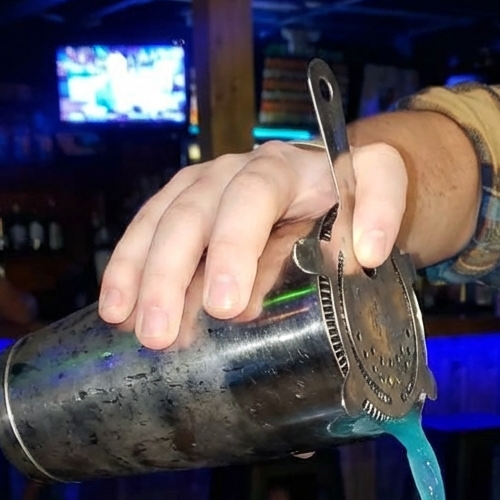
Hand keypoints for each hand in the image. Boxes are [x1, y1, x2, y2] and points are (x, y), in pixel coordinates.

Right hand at [98, 141, 408, 348]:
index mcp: (288, 168)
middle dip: (179, 273)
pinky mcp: (184, 207)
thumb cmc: (356, 197)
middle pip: (199, 212)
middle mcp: (238, 171)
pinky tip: (116, 312)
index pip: (256, 196)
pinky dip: (129, 271)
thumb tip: (366, 254)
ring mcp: (206, 187)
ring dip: (146, 277)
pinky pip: (148, 233)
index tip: (229, 303)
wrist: (339, 179)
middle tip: (171, 330)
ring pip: (165, 222)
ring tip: (142, 331)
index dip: (236, 245)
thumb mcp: (383, 192)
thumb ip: (382, 210)